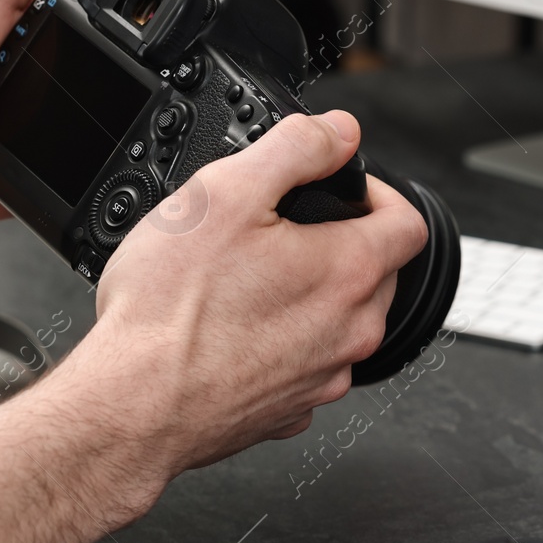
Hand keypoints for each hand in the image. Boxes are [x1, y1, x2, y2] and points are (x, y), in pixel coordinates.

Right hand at [48, 111, 428, 500]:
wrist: (133, 406)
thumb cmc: (171, 311)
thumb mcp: (226, 192)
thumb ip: (295, 148)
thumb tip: (339, 132)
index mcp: (349, 272)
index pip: (409, 222)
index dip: (379, 193)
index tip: (343, 189)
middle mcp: (352, 331)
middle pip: (378, 273)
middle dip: (342, 244)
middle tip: (281, 232)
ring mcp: (324, 377)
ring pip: (342, 323)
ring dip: (312, 296)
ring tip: (250, 282)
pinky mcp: (291, 409)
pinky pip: (305, 365)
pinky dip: (283, 344)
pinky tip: (236, 333)